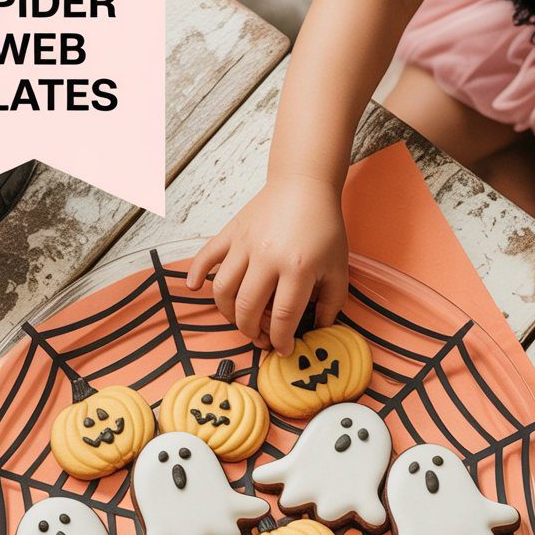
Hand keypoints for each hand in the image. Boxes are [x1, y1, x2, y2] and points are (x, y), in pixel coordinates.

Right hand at [187, 175, 348, 354]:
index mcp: (297, 268)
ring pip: (224, 290)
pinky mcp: (231, 233)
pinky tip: (196, 288)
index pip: (283, 317)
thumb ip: (332, 302)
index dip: (281, 340)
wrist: (304, 185)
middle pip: (248, 308)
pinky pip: (206, 256)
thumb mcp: (338, 268)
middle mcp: (267, 257)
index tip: (283, 348)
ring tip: (241, 320)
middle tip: (262, 338)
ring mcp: (245, 244)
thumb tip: (318, 328)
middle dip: (252, 332)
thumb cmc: (324, 227)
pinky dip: (196, 274)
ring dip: (228, 313)